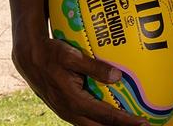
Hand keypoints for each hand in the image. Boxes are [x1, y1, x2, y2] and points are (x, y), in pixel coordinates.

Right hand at [13, 37, 148, 125]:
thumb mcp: (72, 57)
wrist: (28, 58)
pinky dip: (98, 121)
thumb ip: (94, 67)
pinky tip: (108, 117)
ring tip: (127, 124)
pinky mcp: (65, 107)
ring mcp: (66, 111)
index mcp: (73, 101)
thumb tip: (117, 76)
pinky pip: (84, 120)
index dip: (125, 121)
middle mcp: (70, 111)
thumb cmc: (51, 54)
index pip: (105, 116)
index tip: (143, 123)